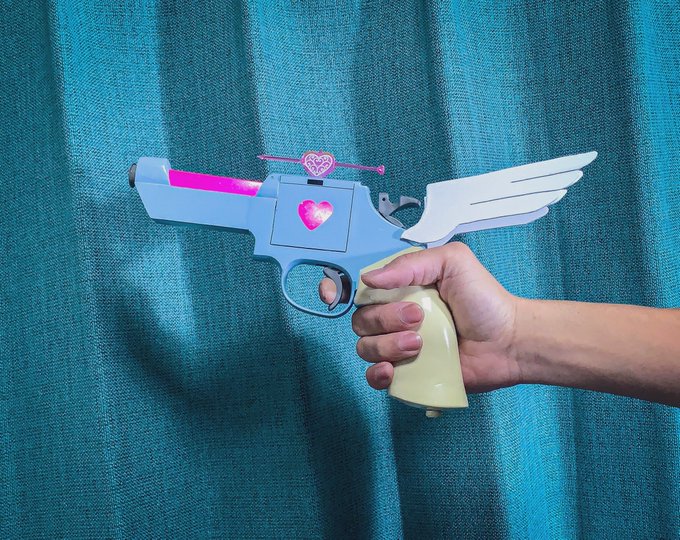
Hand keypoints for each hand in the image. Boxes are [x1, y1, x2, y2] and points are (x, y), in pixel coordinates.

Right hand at [319, 243, 522, 392]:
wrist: (508, 340)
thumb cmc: (484, 299)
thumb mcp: (452, 262)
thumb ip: (410, 264)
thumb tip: (368, 278)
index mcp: (400, 288)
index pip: (357, 287)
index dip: (336, 289)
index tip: (333, 294)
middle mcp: (393, 316)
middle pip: (360, 319)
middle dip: (384, 318)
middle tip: (419, 317)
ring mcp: (399, 346)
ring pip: (365, 347)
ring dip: (388, 345)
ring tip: (420, 344)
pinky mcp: (407, 374)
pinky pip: (375, 377)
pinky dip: (378, 374)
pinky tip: (395, 370)